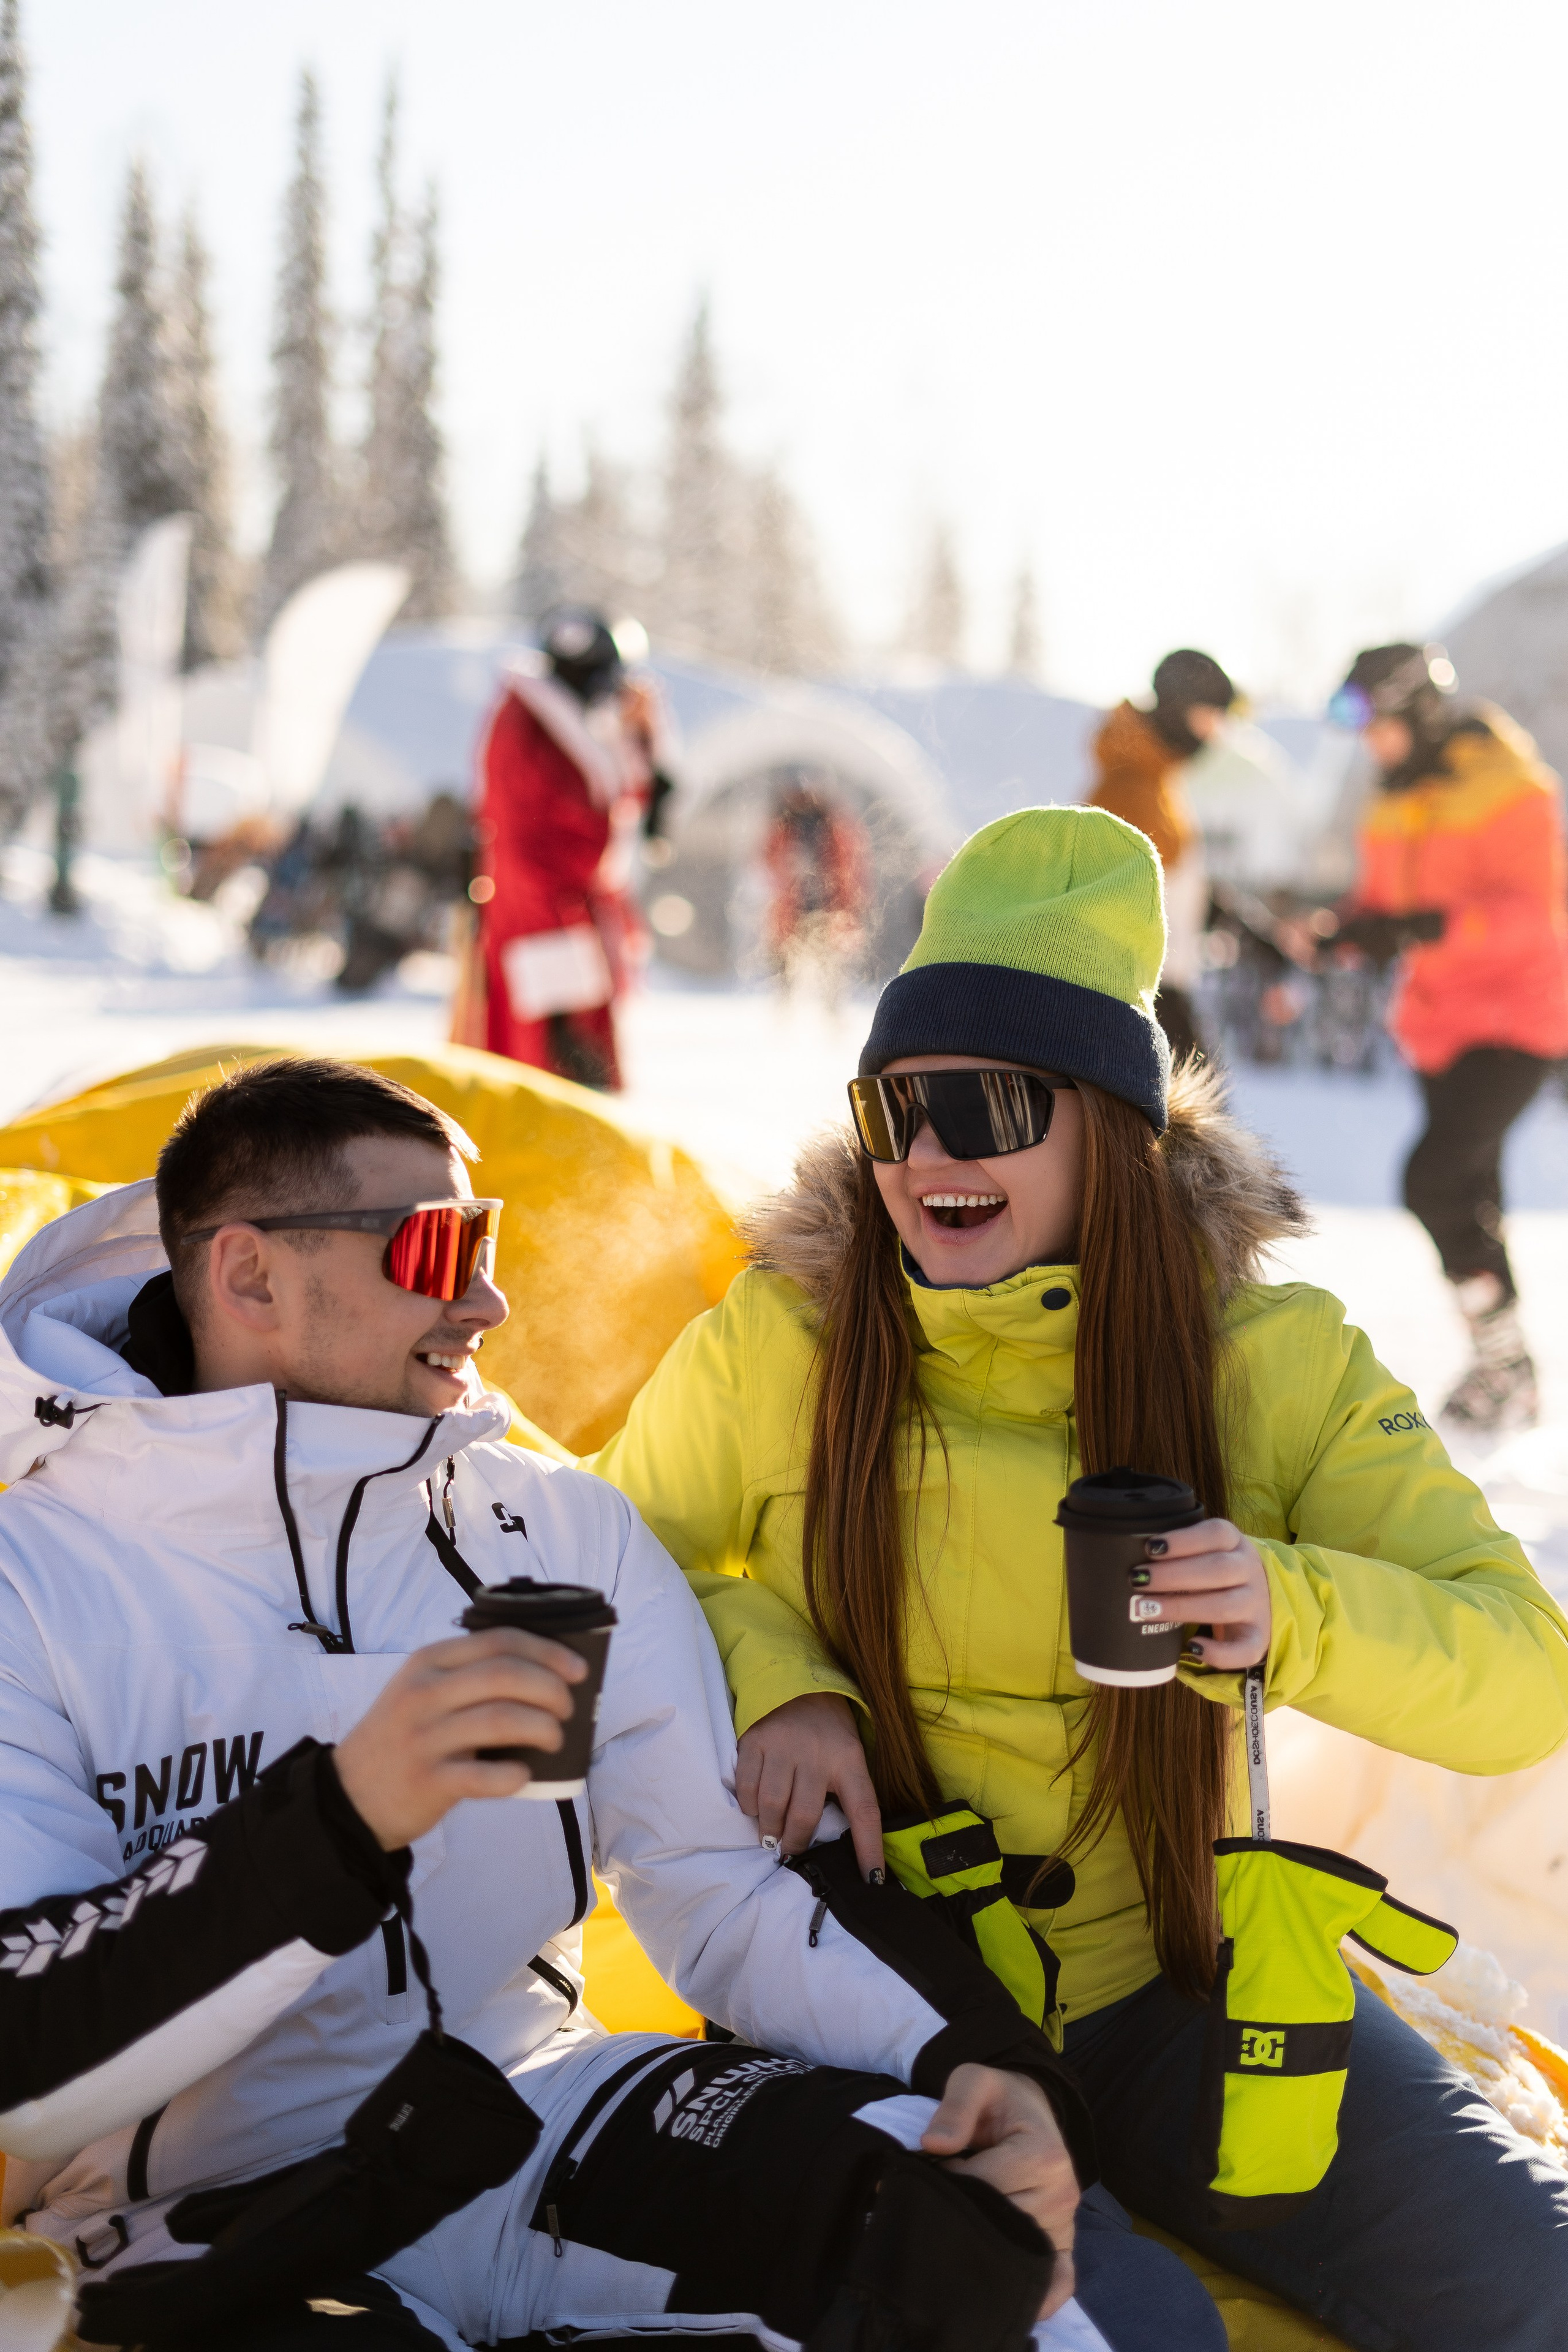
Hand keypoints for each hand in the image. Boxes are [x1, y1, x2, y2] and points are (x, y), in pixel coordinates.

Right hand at [334, 1627, 585, 1848]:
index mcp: (428, 1662)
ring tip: (555, 1739)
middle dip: (551, 1689)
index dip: (547, 1651)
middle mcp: (424, 1693)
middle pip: (505, 1675)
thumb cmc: (402, 1738)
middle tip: (567, 1709)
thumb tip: (544, 1675)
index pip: (498, 1641)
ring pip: (501, 1719)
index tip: (578, 1669)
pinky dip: (513, 1775)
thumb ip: (468, 1677)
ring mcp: (424, 1737)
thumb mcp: (422, 1691)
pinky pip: (484, 1775)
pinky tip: (523, 1774)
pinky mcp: (428, 1781)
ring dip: (542, 1728)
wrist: (349, 1796)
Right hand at [735, 1692, 883, 1878]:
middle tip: (790, 1851)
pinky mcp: (755, 1741)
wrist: (800, 1685)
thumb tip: (845, 1847)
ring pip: (772, 1806)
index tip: (872, 1880)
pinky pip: (747, 1788)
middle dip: (796, 1843)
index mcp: (849, 1759)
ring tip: (771, 1835)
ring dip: (769, 1830)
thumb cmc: (829, 1732)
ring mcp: (783, 1746)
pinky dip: (750, 1807)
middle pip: (804, 1816)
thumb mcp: (849, 1755)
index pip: (865, 1810)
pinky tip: (756, 1808)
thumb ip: (846, 1792)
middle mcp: (817, 1754)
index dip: (869, 1848)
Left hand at [923, 2064, 1078, 2319]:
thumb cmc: (998, 2099)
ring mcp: (1064, 2225)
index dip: (950, 2179)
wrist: (1027, 2110)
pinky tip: (1001, 2293)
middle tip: (943, 2199)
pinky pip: (1056, 2280)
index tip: (938, 2167)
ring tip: (961, 2219)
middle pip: (997, 2223)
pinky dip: (1035, 2294)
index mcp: (1045, 2154)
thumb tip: (934, 2144)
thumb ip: (955, 2105)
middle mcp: (1062, 2195)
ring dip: (980, 2241)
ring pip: (1013, 2253)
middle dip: (961, 2213)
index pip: (983, 2186)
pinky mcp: (1062, 2246)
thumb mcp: (973, 2080)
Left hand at [1135, 1516, 1270, 1669]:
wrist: (1256, 1601)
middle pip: (1218, 1569)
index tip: (1151, 1547)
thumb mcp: (1205, 1552)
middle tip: (1137, 1579)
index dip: (1184, 1539)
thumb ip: (1178, 1552)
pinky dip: (1219, 1652)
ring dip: (1183, 1607)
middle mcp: (1250, 1571)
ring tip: (1147, 1609)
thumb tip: (1128, 1554)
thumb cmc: (1213, 1573)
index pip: (1217, 1533)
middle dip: (1173, 1575)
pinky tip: (1192, 1647)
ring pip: (1226, 1606)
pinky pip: (1245, 1649)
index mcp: (1236, 1543)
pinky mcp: (1258, 1637)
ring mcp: (1257, 1605)